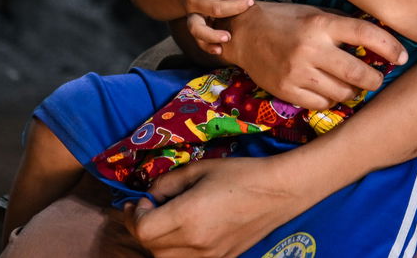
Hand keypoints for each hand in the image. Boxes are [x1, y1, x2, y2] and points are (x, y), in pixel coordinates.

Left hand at [123, 156, 315, 257]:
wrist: (279, 192)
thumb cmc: (241, 173)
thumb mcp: (199, 169)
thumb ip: (167, 182)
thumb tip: (151, 195)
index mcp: (189, 216)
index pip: (143, 230)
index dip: (137, 214)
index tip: (145, 200)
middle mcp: (196, 243)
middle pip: (150, 247)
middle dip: (144, 227)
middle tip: (151, 207)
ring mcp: (209, 256)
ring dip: (158, 242)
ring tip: (167, 221)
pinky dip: (176, 250)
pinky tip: (185, 232)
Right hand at [219, 1, 404, 109]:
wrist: (244, 34)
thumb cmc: (286, 20)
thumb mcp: (315, 13)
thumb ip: (343, 25)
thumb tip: (380, 37)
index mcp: (321, 25)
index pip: (366, 35)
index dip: (390, 47)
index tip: (402, 56)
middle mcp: (311, 49)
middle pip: (359, 73)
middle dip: (374, 79)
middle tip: (376, 78)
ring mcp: (298, 72)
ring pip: (343, 92)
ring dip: (353, 91)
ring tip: (352, 84)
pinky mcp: (287, 90)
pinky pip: (322, 103)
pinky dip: (331, 99)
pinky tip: (330, 90)